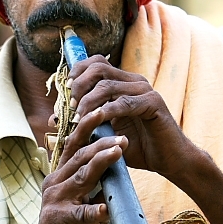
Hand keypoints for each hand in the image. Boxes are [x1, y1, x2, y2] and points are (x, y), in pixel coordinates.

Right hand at [27, 106, 127, 223]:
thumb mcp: (87, 207)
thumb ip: (99, 189)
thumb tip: (118, 173)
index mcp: (61, 176)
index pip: (75, 146)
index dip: (88, 127)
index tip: (105, 110)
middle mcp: (54, 183)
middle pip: (79, 156)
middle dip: (101, 142)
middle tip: (122, 134)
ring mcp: (54, 202)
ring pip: (80, 177)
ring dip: (101, 164)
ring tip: (118, 153)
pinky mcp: (57, 222)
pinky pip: (78, 214)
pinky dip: (92, 211)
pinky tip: (104, 208)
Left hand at [66, 56, 190, 179]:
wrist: (169, 160)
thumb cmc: (137, 147)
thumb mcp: (104, 134)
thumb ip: (84, 123)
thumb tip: (54, 120)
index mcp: (124, 83)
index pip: (96, 63)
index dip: (77, 73)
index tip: (65, 94)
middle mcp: (134, 82)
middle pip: (99, 68)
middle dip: (79, 86)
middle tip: (70, 107)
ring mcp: (145, 91)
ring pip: (107, 85)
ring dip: (88, 102)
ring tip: (78, 119)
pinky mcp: (154, 104)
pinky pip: (124, 103)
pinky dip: (106, 112)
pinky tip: (95, 122)